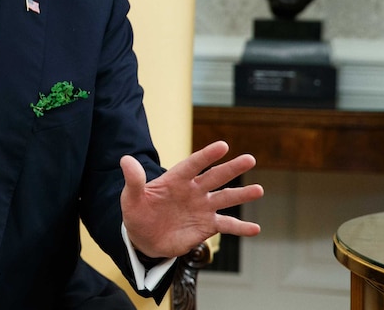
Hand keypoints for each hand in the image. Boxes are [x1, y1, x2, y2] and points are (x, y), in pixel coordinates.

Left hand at [120, 140, 262, 258]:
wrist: (143, 238)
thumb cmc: (137, 213)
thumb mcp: (131, 197)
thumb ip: (133, 180)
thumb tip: (125, 159)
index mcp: (175, 180)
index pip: (193, 164)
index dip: (207, 155)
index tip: (223, 146)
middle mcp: (193, 190)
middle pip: (214, 176)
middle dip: (231, 168)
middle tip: (249, 159)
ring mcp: (202, 207)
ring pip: (225, 198)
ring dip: (241, 195)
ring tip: (258, 190)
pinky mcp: (206, 225)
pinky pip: (226, 225)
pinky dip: (241, 228)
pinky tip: (255, 229)